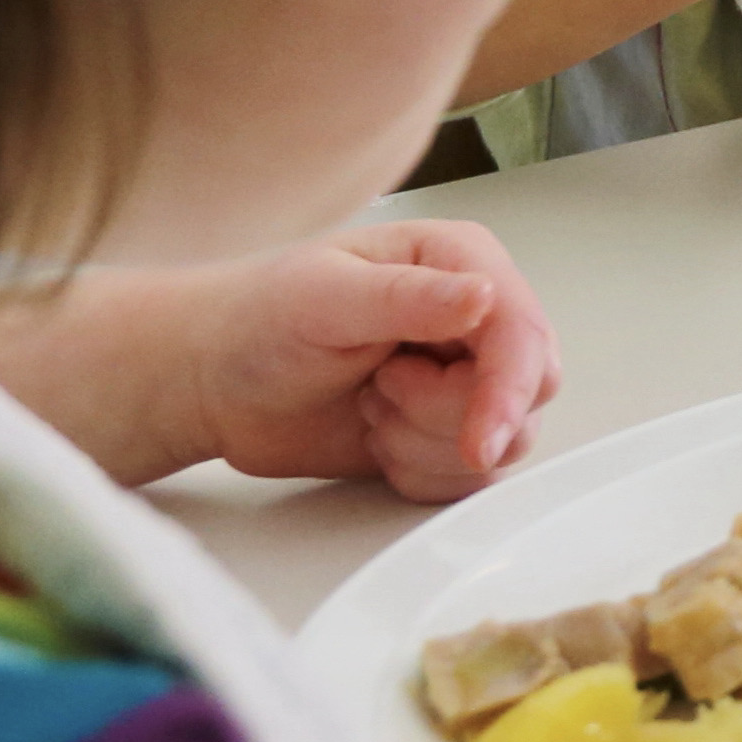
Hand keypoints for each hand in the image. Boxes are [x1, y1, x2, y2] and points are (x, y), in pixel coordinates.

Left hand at [174, 220, 562, 500]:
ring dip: (424, 443)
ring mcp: (466, 377)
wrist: (214, 381)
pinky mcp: (449, 430)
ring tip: (369, 406)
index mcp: (459, 263)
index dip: (508, 390)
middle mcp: (476, 318)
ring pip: (503, 442)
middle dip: (451, 415)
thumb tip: (484, 296)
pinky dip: (419, 472)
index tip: (479, 440)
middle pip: (527, 392)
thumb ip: (407, 297)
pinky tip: (376, 436)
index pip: (523, 332)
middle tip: (379, 391)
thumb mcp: (323, 297)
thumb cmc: (258, 321)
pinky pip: (470, 478)